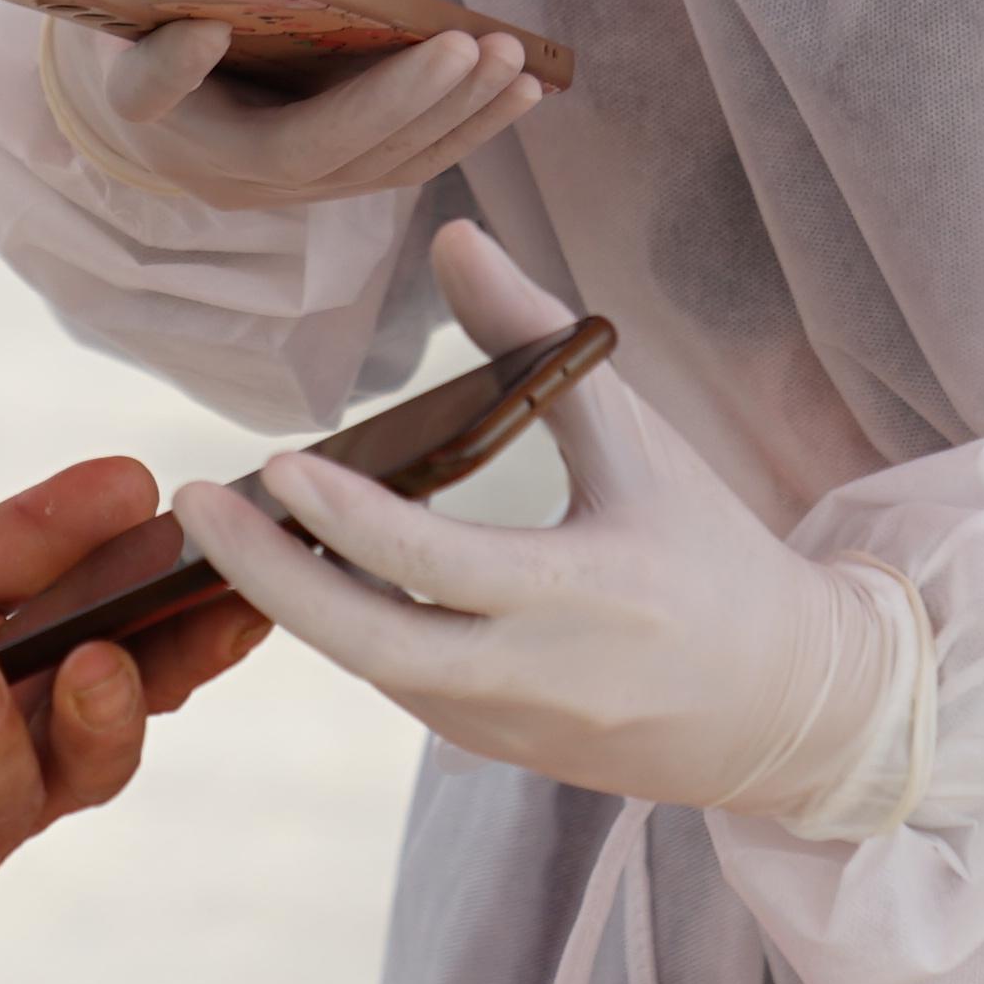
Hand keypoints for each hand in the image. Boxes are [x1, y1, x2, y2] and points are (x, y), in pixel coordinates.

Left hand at [0, 457, 266, 935]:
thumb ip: (36, 538)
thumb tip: (140, 482)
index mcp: (53, 690)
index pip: (152, 670)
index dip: (205, 641)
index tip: (246, 594)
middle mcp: (23, 768)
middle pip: (100, 759)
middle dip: (110, 712)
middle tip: (99, 658)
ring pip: (9, 804)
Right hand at [41, 0, 544, 212]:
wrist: (165, 41)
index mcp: (138, 96)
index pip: (147, 94)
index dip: (173, 68)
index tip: (206, 26)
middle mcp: (208, 162)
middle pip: (304, 150)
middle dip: (396, 99)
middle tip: (466, 44)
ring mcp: (275, 184)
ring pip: (373, 166)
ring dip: (454, 115)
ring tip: (513, 60)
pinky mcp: (332, 176)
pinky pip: (405, 162)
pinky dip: (465, 126)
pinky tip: (519, 85)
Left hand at [173, 224, 925, 842]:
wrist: (790, 708)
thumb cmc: (715, 555)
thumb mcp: (639, 438)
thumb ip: (537, 337)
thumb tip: (455, 234)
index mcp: (583, 596)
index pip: (435, 565)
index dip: (346, 519)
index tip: (275, 461)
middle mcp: (536, 677)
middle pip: (368, 645)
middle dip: (268, 578)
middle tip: (193, 506)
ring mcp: (508, 727)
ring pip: (372, 667)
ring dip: (293, 601)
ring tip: (224, 520)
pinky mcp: (493, 748)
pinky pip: (397, 684)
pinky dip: (344, 626)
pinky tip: (295, 566)